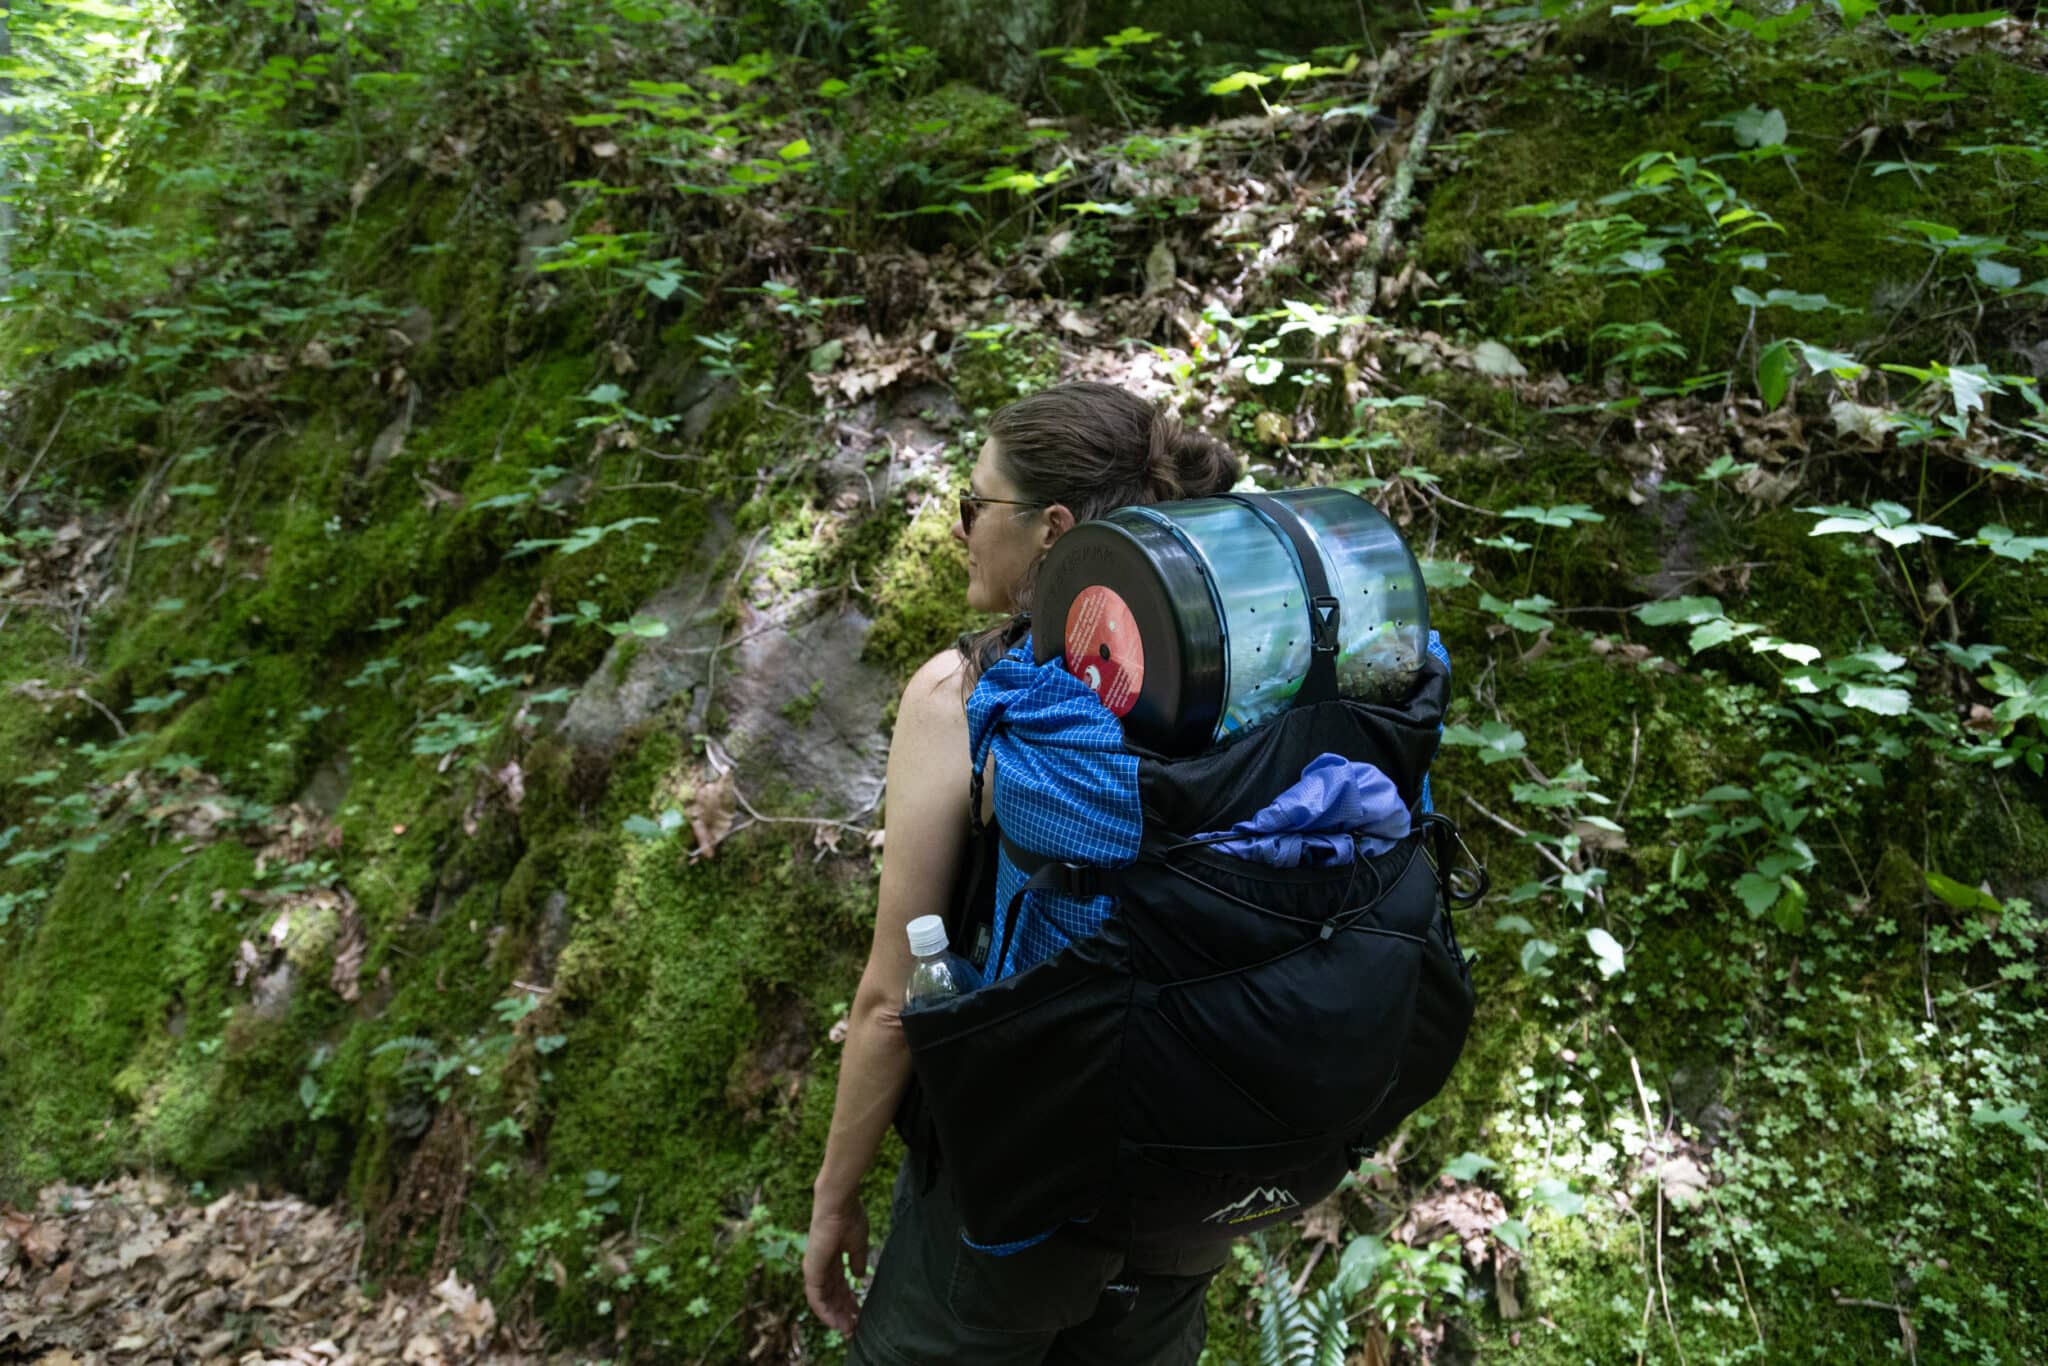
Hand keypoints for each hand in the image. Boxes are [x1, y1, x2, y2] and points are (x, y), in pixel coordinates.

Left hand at [804, 1190, 870, 1333]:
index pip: (839, 1284)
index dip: (849, 1300)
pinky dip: (825, 1312)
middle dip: (843, 1311)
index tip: (860, 1313)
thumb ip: (857, 1261)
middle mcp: (821, 1265)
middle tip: (854, 1327)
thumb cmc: (849, 1218)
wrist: (839, 1205)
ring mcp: (815, 1269)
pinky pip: (816, 1298)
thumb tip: (859, 1277)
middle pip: (831, 1295)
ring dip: (835, 1316)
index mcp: (832, 1257)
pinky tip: (836, 1322)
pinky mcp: (812, 1271)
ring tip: (848, 1329)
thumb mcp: (858, 1244)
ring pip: (823, 1300)